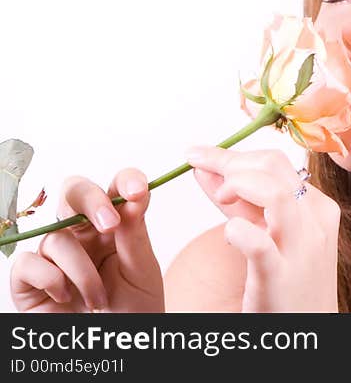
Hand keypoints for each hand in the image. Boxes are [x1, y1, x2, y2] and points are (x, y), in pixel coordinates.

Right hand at [9, 168, 163, 311]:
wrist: (115, 350)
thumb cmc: (133, 309)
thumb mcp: (142, 270)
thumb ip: (135, 233)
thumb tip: (133, 195)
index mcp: (115, 225)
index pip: (116, 187)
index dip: (125, 180)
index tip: (139, 190)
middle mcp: (82, 234)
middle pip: (74, 192)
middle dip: (91, 201)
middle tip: (110, 224)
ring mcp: (54, 255)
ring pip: (58, 237)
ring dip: (83, 272)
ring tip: (100, 300)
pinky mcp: (29, 279)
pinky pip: (29, 262)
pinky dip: (51, 279)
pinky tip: (66, 298)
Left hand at [186, 146, 339, 311]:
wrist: (309, 331)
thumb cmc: (288, 283)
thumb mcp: (272, 236)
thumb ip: (241, 203)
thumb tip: (208, 168)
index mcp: (318, 208)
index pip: (276, 162)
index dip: (233, 155)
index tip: (200, 153)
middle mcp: (315, 223)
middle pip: (274, 167)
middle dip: (229, 161)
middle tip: (199, 169)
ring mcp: (301, 249)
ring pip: (275, 193)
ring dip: (238, 185)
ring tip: (220, 198)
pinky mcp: (279, 277)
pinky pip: (258, 242)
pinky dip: (236, 231)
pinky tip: (229, 234)